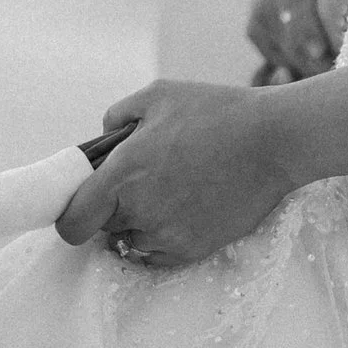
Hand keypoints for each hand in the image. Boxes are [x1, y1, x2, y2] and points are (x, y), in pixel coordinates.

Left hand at [56, 83, 294, 270]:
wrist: (274, 141)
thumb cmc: (216, 112)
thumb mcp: (158, 95)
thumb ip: (117, 116)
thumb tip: (103, 139)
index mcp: (122, 175)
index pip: (72, 222)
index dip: (73, 214)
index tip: (86, 201)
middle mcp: (141, 212)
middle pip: (103, 229)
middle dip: (113, 208)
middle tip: (143, 180)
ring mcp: (168, 235)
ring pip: (134, 241)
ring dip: (141, 223)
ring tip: (173, 189)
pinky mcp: (194, 249)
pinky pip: (161, 252)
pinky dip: (165, 236)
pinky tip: (187, 206)